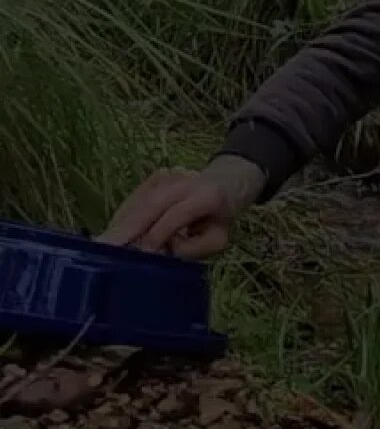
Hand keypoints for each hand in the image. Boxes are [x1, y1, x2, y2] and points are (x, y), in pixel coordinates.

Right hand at [97, 155, 266, 258]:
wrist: (226, 185)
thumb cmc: (219, 220)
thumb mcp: (218, 239)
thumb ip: (194, 247)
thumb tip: (161, 249)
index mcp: (209, 194)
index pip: (176, 214)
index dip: (157, 233)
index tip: (140, 253)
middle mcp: (187, 180)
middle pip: (152, 203)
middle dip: (128, 227)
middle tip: (107, 249)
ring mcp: (170, 174)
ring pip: (140, 200)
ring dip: (121, 223)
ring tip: (103, 244)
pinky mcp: (156, 176)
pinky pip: (136, 197)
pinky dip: (124, 215)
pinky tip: (113, 233)